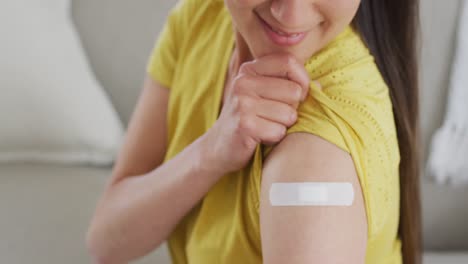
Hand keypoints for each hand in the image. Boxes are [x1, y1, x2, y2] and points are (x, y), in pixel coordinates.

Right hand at [204, 53, 309, 174]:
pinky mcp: (244, 125)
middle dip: (292, 108)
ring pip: (289, 114)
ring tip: (266, 126)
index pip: (289, 62)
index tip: (299, 95)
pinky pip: (279, 131)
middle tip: (275, 116)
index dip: (302, 79)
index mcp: (249, 69)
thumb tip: (319, 85)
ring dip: (283, 125)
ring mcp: (242, 103)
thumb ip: (287, 85)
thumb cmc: (248, 119)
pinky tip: (260, 137)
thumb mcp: (263, 94)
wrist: (218, 146)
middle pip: (294, 90)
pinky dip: (275, 138)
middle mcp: (243, 82)